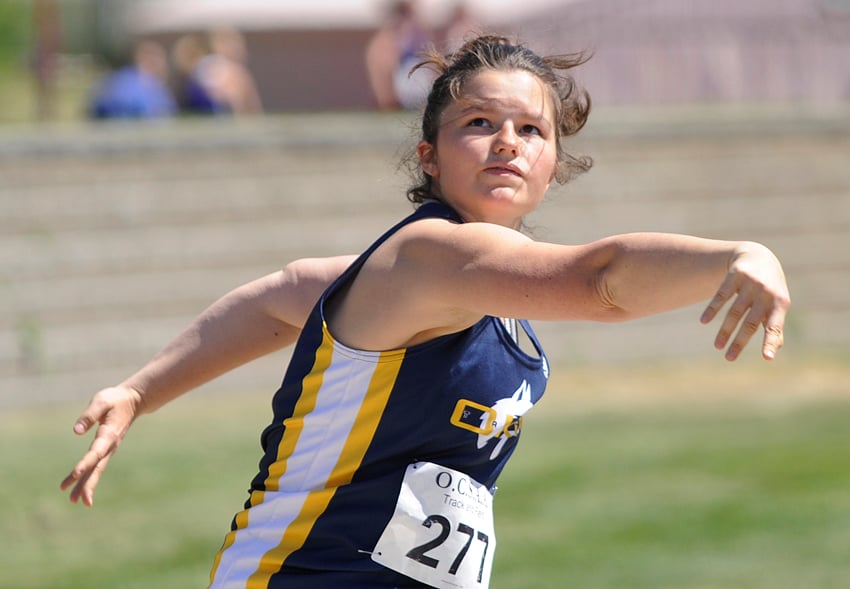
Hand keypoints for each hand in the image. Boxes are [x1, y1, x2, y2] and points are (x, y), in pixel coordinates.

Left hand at [60, 385, 143, 506]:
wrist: (133, 401)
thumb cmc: (116, 400)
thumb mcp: (102, 401)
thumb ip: (89, 415)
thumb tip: (76, 431)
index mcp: (109, 434)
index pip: (96, 451)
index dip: (85, 462)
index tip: (75, 473)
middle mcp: (110, 446)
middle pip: (97, 468)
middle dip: (87, 484)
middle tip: (78, 501)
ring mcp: (108, 449)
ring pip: (96, 470)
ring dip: (85, 485)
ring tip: (73, 500)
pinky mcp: (105, 449)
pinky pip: (95, 466)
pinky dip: (86, 477)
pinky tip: (74, 486)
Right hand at [700, 242, 790, 360]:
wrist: (758, 256)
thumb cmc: (769, 288)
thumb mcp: (776, 305)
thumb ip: (774, 326)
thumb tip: (771, 353)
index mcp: (780, 303)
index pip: (774, 326)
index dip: (770, 341)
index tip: (766, 358)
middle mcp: (766, 293)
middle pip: (750, 322)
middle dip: (739, 342)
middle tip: (729, 358)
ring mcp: (750, 283)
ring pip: (734, 312)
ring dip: (724, 330)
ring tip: (717, 346)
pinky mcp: (735, 275)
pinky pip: (721, 295)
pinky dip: (712, 309)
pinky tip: (704, 321)